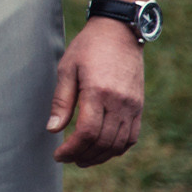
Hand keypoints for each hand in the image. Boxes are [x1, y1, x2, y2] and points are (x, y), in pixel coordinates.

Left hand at [49, 17, 146, 165]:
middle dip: (82, 156)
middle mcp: (119, 103)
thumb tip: (52, 130)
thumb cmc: (88, 47)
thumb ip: (61, 100)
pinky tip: (102, 150)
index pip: (87, 133)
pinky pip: (131, 137)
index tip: (58, 155)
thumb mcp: (67, 68)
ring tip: (81, 159)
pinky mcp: (139, 107)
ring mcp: (132, 106)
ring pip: (118, 144)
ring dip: (99, 157)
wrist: (120, 32)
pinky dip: (117, 149)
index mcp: (98, 92)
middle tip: (66, 159)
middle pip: (103, 142)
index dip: (72, 149)